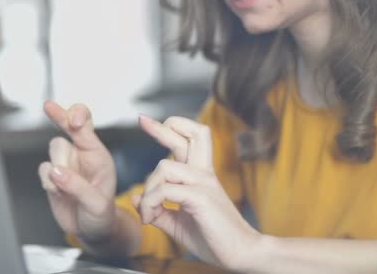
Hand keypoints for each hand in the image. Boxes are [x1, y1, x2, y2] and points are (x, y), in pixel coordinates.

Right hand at [38, 101, 116, 241]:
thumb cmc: (102, 215)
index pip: (87, 127)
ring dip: (58, 166)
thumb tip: (55, 171)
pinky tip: (60, 194)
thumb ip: (78, 187)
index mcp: (98, 155)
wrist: (91, 231)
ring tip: (69, 187)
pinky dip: (48, 183)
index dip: (78, 117)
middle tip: (48, 105)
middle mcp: (81, 154)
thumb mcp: (97, 204)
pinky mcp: (51, 175)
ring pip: (53, 150)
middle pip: (65, 126)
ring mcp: (65, 163)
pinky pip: (43, 170)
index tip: (73, 119)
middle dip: (59, 115)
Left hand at [133, 115, 259, 271]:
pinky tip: (150, 219)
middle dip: (162, 127)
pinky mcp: (201, 198)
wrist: (241, 255)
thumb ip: (158, 209)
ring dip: (148, 189)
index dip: (168, 128)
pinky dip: (150, 203)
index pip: (189, 140)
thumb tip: (135, 197)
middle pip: (190, 135)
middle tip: (142, 120)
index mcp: (200, 175)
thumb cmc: (213, 239)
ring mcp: (204, 183)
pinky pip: (165, 190)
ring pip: (164, 166)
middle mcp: (203, 174)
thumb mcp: (178, 223)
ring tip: (148, 213)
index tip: (146, 121)